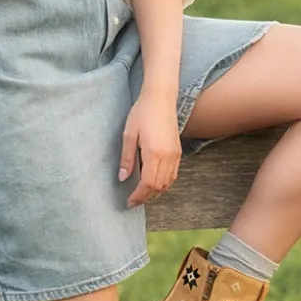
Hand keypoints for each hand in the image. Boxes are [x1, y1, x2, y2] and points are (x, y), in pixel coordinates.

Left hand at [120, 90, 181, 206]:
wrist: (161, 98)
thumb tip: (122, 178)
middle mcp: (168, 156)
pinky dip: (164, 184)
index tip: (129, 201)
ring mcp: (175, 155)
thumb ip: (126, 158)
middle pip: (158, 187)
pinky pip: (173, 175)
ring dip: (155, 193)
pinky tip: (154, 185)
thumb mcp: (129, 135)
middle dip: (146, 198)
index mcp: (154, 153)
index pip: (147, 183)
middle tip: (133, 202)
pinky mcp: (178, 152)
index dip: (138, 196)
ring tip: (143, 196)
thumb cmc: (143, 113)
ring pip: (167, 183)